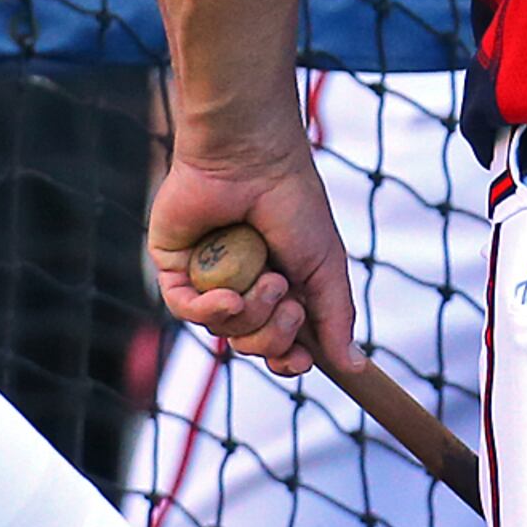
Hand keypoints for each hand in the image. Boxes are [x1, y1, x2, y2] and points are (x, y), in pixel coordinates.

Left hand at [148, 147, 358, 379]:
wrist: (252, 159)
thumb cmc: (293, 202)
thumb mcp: (326, 265)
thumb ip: (336, 317)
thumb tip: (354, 367)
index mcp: (277, 285)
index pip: (278, 342)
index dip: (288, 360)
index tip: (302, 361)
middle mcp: (241, 285)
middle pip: (252, 344)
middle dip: (274, 333)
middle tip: (287, 298)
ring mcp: (206, 278)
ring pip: (222, 330)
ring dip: (251, 312)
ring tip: (267, 277)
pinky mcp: (173, 267)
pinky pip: (185, 310)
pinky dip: (209, 311)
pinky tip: (228, 297)